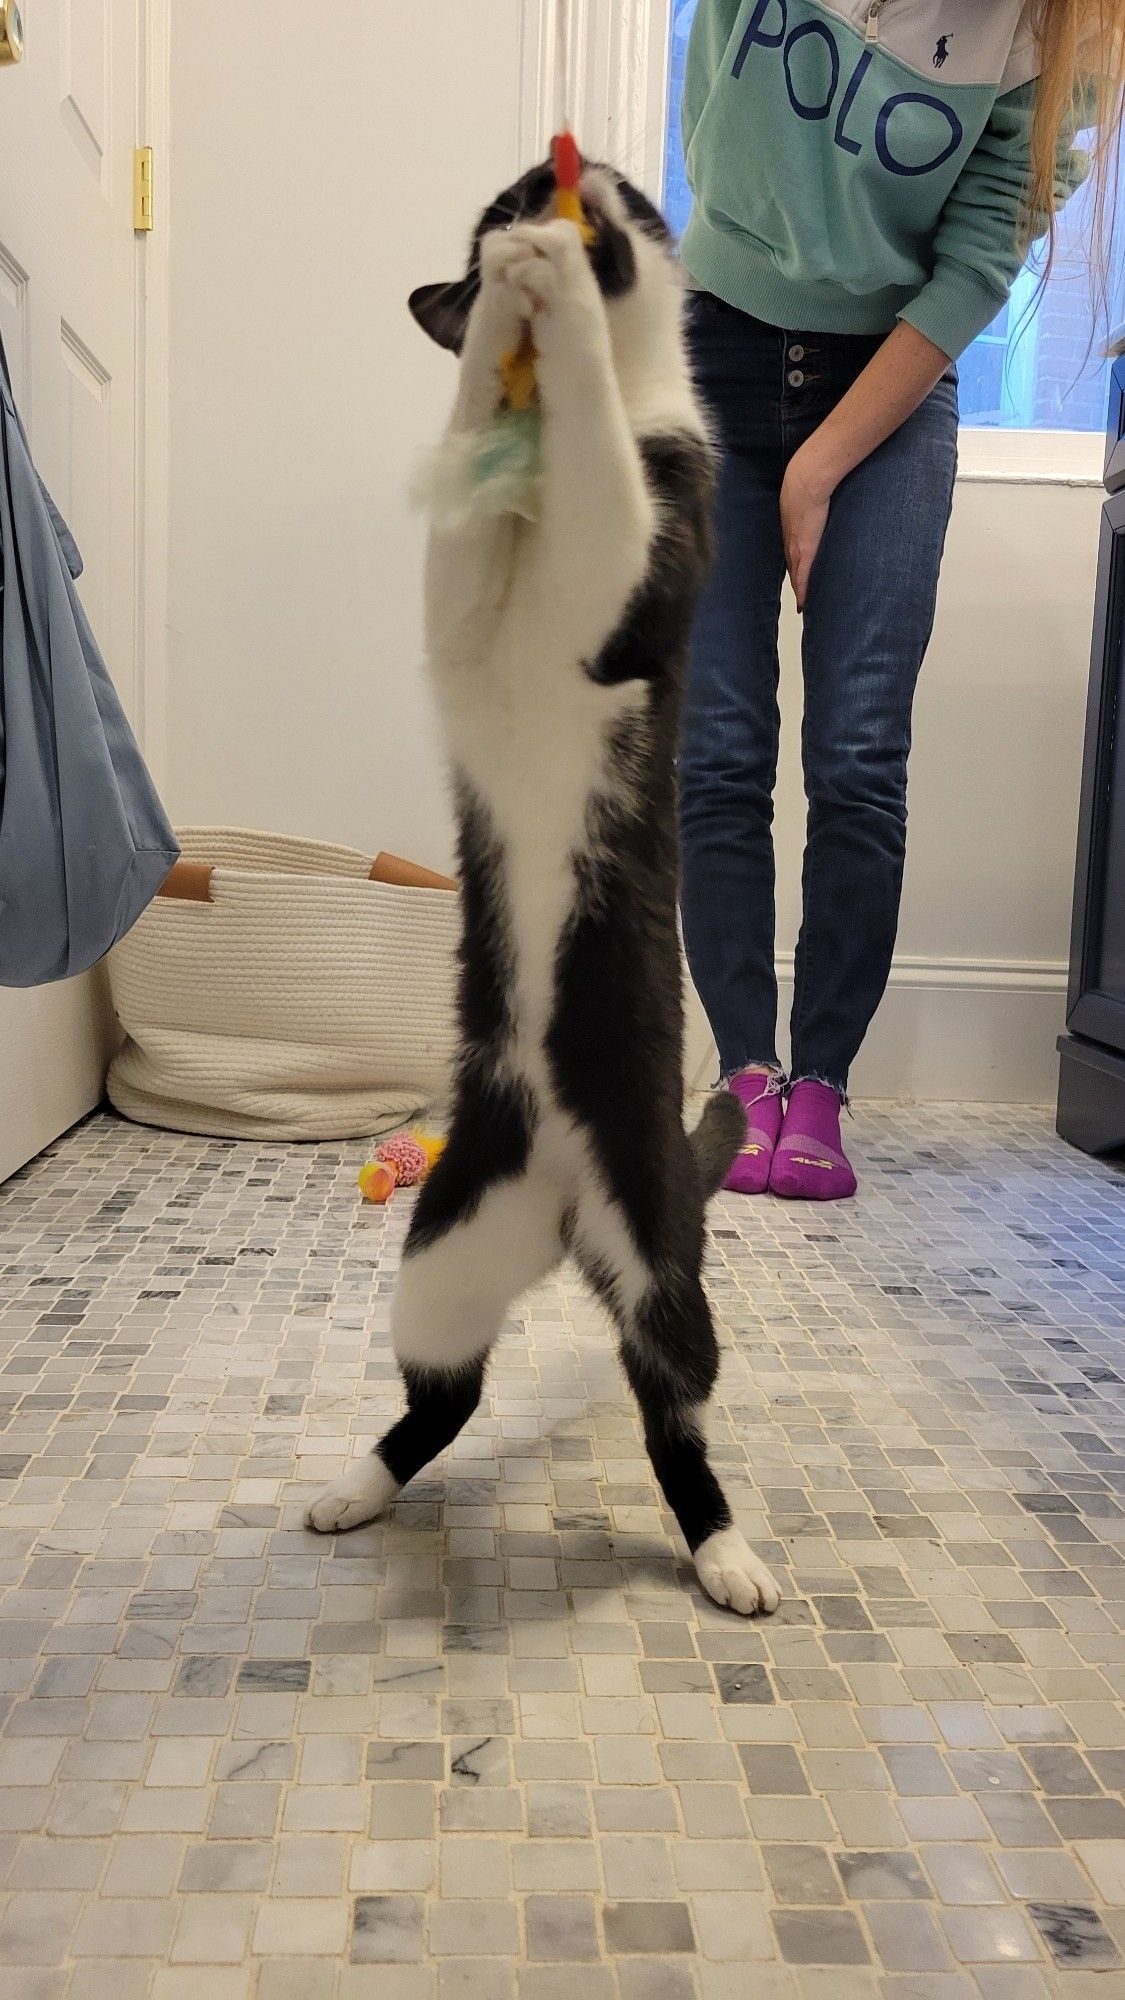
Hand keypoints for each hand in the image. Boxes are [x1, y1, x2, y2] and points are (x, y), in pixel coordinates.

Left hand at [779, 446, 834, 612]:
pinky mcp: (804, 551)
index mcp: (792, 527)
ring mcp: (796, 547)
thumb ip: (815, 497)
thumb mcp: (808, 491)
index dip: (795, 565)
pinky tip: (802, 605)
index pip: (793, 552)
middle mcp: (790, 540)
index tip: (797, 576)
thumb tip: (824, 492)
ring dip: (799, 589)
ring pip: (796, 575)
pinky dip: (802, 592)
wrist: (806, 480)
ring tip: (803, 604)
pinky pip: (802, 578)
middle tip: (799, 597)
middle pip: (792, 567)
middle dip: (795, 581)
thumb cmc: (809, 479)